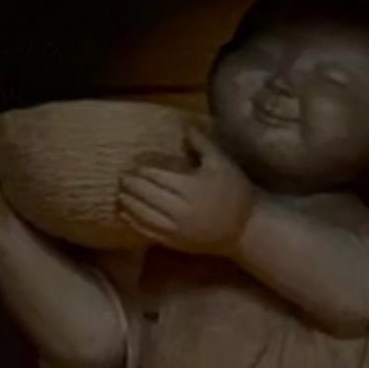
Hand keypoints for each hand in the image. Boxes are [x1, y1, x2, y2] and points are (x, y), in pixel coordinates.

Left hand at [117, 123, 255, 257]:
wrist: (247, 231)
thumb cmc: (237, 194)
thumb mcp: (224, 165)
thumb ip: (203, 144)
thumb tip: (185, 126)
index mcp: (190, 187)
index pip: (154, 176)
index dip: (141, 170)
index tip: (134, 165)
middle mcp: (179, 209)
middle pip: (143, 194)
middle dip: (130, 185)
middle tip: (123, 177)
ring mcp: (175, 228)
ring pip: (141, 213)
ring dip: (128, 202)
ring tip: (121, 194)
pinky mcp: (175, 242)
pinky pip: (147, 231)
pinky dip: (133, 221)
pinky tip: (127, 214)